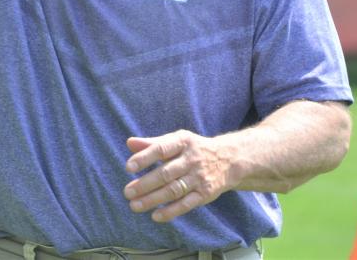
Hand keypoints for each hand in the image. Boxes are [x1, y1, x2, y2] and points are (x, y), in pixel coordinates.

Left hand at [123, 130, 237, 222]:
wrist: (229, 159)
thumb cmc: (193, 149)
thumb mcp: (177, 140)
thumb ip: (153, 143)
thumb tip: (130, 142)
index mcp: (183, 142)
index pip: (162, 149)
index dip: (145, 158)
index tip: (129, 167)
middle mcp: (192, 160)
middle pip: (166, 173)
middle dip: (145, 183)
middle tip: (127, 192)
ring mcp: (199, 177)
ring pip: (174, 190)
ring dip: (153, 199)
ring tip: (134, 205)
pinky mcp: (205, 194)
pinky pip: (186, 204)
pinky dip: (171, 211)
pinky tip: (155, 216)